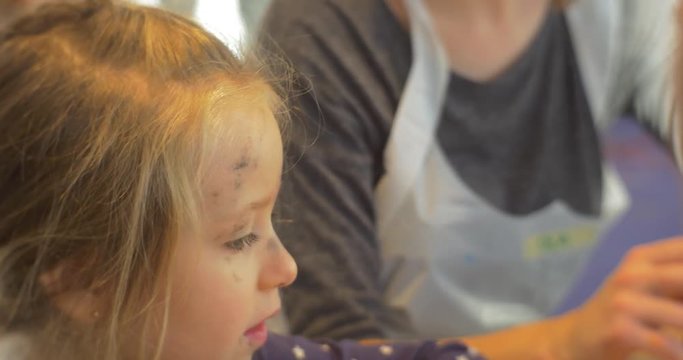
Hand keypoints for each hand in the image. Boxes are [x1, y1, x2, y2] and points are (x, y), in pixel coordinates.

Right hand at [566, 237, 682, 359]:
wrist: (578, 336)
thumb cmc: (622, 310)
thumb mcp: (648, 286)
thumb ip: (677, 282)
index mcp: (642, 258)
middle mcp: (632, 274)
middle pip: (681, 278)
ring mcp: (624, 302)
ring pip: (680, 316)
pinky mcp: (619, 329)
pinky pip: (664, 344)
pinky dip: (679, 353)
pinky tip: (680, 355)